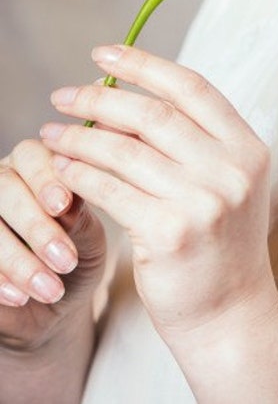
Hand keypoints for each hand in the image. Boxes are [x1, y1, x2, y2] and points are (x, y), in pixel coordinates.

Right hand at [0, 141, 105, 352]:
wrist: (59, 303)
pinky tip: (20, 298)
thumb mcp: (88, 237)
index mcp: (35, 164)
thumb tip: (67, 204)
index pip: (32, 156)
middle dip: (35, 225)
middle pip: (4, 189)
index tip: (63, 205)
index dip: (44, 179)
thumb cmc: (80, 255)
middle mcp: (2, 183)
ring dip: (18, 261)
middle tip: (66, 260)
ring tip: (52, 290)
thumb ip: (78, 217)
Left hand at [38, 46, 277, 343]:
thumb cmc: (219, 245)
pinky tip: (62, 170)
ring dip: (79, 137)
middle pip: (153, 115)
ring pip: (125, 151)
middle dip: (99, 99)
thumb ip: (195, 141)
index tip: (104, 53)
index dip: (144, 65)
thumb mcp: (226, 183)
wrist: (230, 316)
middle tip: (62, 95)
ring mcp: (203, 201)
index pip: (192, 87)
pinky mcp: (170, 233)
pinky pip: (111, 190)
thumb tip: (128, 93)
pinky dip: (81, 174)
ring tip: (51, 134)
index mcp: (248, 147)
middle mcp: (231, 169)